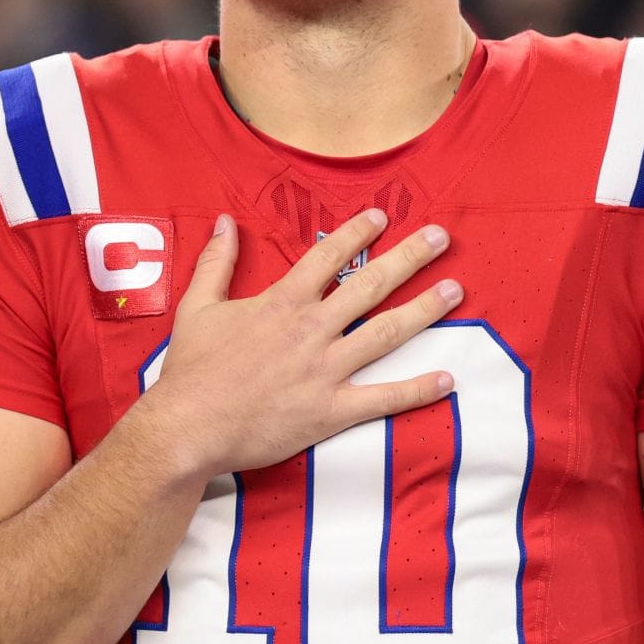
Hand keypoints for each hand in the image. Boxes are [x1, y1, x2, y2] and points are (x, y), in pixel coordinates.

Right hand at [146, 208, 462, 479]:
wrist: (188, 428)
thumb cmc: (191, 370)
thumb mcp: (196, 307)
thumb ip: (216, 262)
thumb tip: (226, 222)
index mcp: (283, 302)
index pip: (329, 256)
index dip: (358, 232)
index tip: (384, 215)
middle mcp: (312, 330)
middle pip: (370, 284)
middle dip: (410, 257)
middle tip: (441, 237)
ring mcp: (325, 371)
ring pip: (385, 334)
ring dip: (424, 310)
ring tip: (456, 290)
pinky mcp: (330, 411)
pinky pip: (382, 398)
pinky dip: (416, 390)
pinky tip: (447, 379)